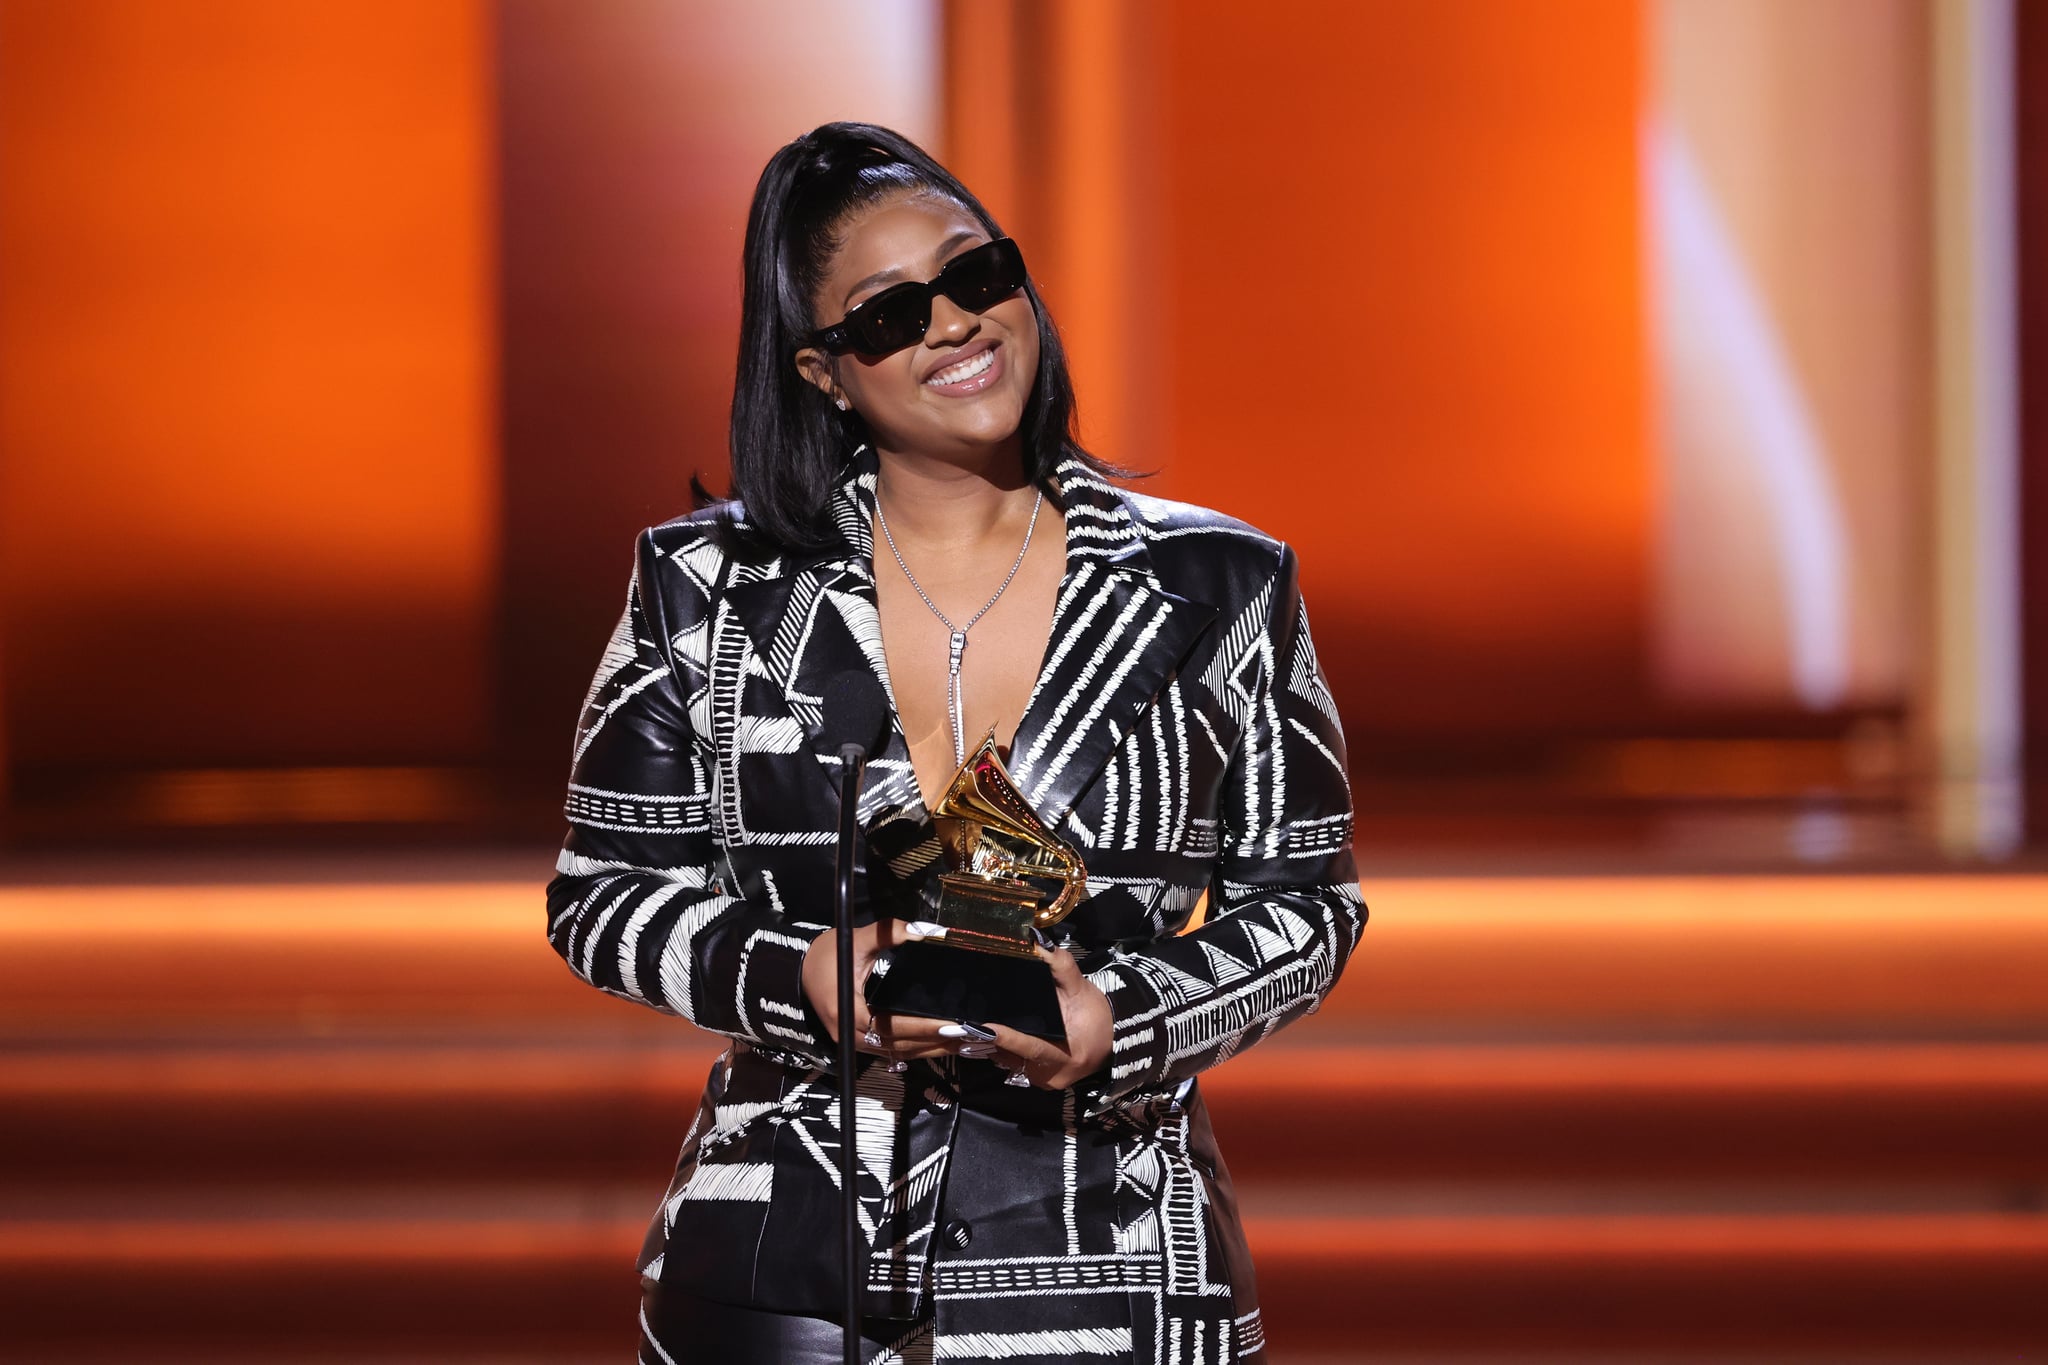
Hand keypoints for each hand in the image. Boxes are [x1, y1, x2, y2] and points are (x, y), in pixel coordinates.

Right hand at [801, 920, 959, 1062]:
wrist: (800, 969)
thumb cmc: (828, 954)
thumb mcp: (857, 938)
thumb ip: (890, 932)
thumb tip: (928, 931)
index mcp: (848, 1011)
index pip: (890, 1025)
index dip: (922, 1028)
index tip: (951, 1024)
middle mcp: (850, 1034)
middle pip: (897, 1045)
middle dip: (933, 1042)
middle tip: (968, 1035)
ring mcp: (853, 1043)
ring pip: (897, 1052)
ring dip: (929, 1050)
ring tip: (963, 1043)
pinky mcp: (859, 1043)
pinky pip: (891, 1050)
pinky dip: (917, 1049)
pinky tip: (940, 1044)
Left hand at [984, 940, 1112, 1090]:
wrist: (1112, 1038)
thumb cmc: (1095, 1014)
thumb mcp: (1081, 989)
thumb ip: (1062, 967)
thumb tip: (1039, 943)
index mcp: (1067, 1056)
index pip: (1033, 1047)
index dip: (1009, 1038)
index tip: (986, 1027)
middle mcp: (1053, 1075)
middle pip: (1015, 1057)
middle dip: (991, 1040)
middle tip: (967, 1022)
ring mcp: (1044, 1081)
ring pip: (1010, 1062)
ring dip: (993, 1045)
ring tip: (971, 1026)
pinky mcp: (1039, 1079)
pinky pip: (1014, 1064)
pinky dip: (1003, 1049)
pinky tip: (990, 1033)